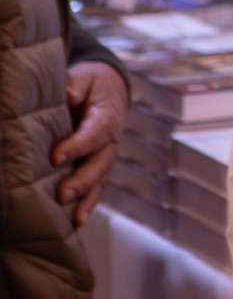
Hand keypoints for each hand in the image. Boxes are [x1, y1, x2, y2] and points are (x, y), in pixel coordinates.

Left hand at [52, 62, 129, 226]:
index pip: (95, 133)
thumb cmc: (91, 84)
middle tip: (62, 194)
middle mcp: (110, 141)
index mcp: (107, 116)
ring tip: (73, 216)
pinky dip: (87, 205)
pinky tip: (76, 221)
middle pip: (100, 163)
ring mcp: (105, 157)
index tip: (55, 156)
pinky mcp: (97, 169)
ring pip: (99, 180)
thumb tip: (67, 95)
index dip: (77, 145)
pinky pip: (95, 189)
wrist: (108, 90)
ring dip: (86, 198)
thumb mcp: (85, 77)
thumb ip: (76, 85)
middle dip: (82, 180)